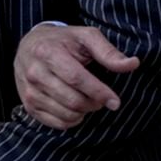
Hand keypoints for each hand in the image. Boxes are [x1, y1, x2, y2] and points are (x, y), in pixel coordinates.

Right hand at [15, 23, 139, 129]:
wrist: (29, 46)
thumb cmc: (63, 41)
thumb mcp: (85, 37)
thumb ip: (108, 51)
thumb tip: (133, 64)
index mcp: (47, 52)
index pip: (76, 79)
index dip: (99, 92)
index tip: (115, 101)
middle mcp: (33, 72)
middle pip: (72, 100)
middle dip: (94, 104)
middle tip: (101, 99)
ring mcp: (28, 90)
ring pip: (65, 113)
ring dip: (84, 112)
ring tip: (87, 101)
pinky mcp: (27, 104)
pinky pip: (56, 123)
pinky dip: (72, 120)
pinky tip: (75, 109)